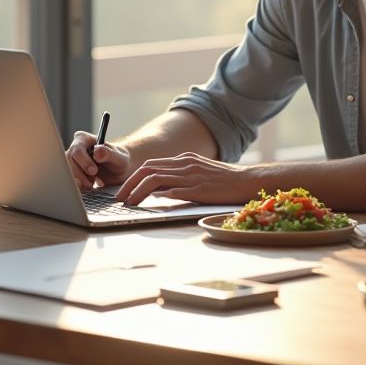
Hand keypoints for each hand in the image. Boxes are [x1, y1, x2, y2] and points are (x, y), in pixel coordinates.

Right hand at [66, 131, 132, 189]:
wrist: (117, 172)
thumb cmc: (119, 160)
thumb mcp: (119, 157)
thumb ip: (109, 153)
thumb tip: (97, 151)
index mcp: (84, 139)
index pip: (77, 149)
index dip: (84, 161)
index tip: (94, 171)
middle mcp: (75, 148)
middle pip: (69, 162)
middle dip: (81, 174)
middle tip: (93, 180)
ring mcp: (72, 161)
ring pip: (68, 172)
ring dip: (80, 180)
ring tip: (92, 183)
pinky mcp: (72, 172)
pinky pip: (69, 180)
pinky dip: (79, 186)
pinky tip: (89, 185)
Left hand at [115, 152, 249, 205]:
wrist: (246, 181)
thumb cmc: (224, 180)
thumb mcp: (199, 172)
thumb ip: (179, 177)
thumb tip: (158, 190)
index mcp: (184, 159)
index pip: (150, 165)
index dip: (133, 178)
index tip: (123, 191)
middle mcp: (185, 164)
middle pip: (148, 170)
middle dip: (129, 184)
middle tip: (119, 199)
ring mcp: (192, 176)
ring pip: (156, 179)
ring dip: (138, 192)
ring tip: (129, 204)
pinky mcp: (199, 189)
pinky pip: (174, 190)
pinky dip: (159, 196)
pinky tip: (150, 205)